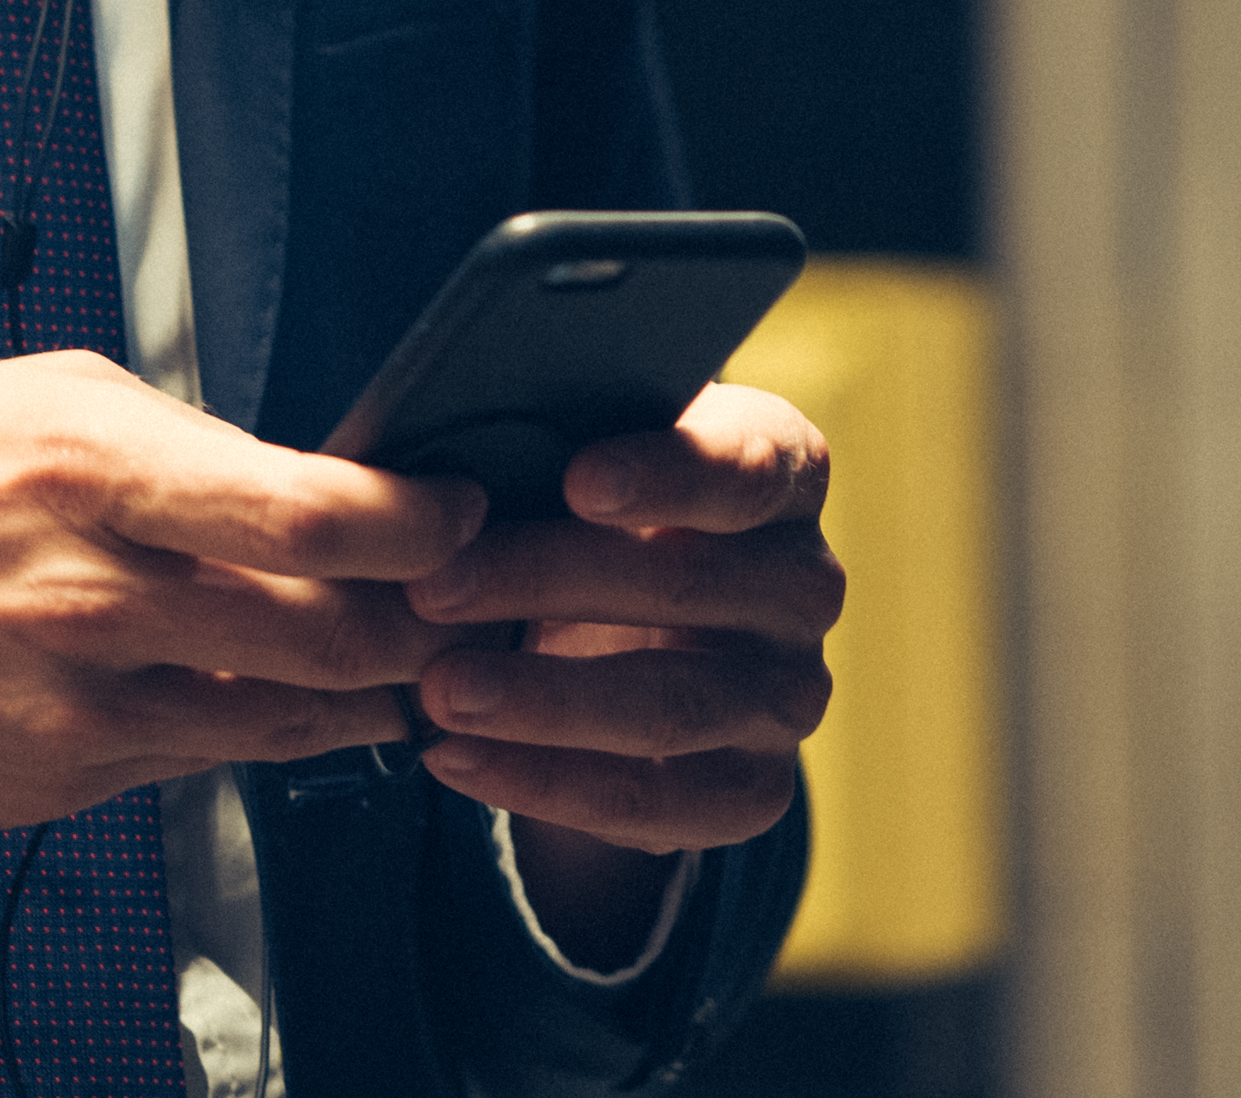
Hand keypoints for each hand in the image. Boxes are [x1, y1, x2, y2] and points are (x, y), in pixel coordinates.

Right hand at [0, 351, 483, 830]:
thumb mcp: (32, 398)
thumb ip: (179, 442)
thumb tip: (310, 477)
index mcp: (89, 465)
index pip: (310, 515)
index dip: (417, 522)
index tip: (457, 511)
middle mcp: (88, 592)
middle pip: (328, 634)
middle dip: (420, 620)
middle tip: (454, 594)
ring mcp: (73, 702)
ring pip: (287, 715)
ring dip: (365, 687)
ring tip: (392, 647)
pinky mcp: (58, 782)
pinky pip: (206, 758)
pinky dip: (261, 727)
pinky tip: (271, 690)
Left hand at [401, 382, 837, 948]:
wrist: (635, 637)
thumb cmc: (596, 511)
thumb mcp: (591, 453)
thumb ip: (556, 438)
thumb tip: (445, 450)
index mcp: (786, 472)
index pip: (752, 466)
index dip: (669, 475)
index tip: (575, 481)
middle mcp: (806, 584)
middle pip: (686, 586)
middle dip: (549, 583)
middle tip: (434, 588)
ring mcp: (790, 696)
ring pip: (668, 707)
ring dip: (541, 702)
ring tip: (438, 691)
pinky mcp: (753, 790)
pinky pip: (649, 801)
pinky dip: (541, 782)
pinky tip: (452, 757)